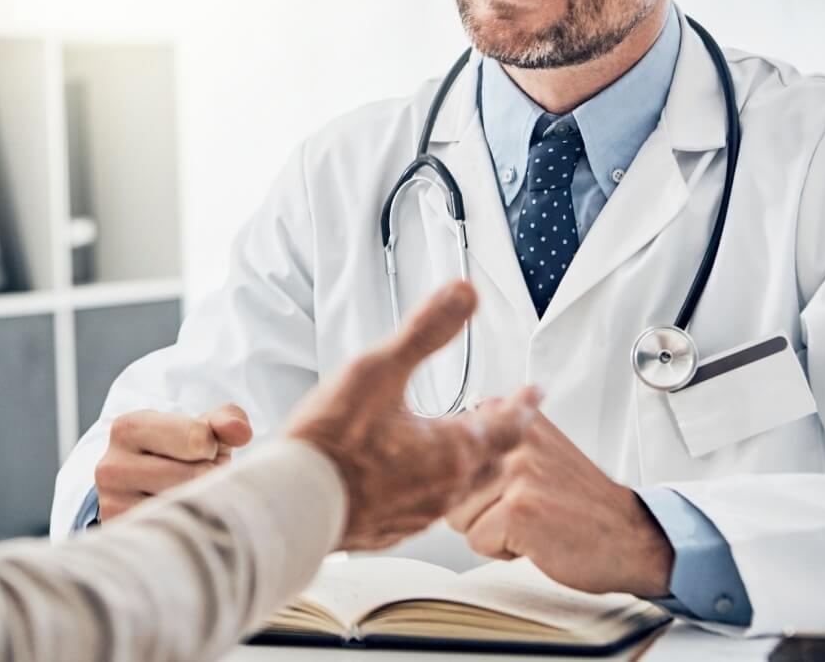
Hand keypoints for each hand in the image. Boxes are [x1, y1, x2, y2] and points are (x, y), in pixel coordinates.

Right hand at [94, 403, 254, 521]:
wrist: (146, 496)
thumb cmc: (182, 458)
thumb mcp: (203, 432)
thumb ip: (226, 421)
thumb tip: (240, 431)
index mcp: (129, 428)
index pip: (197, 438)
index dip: (213, 449)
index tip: (203, 453)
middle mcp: (112, 467)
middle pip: (195, 476)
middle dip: (210, 479)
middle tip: (198, 481)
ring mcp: (113, 506)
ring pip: (186, 508)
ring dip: (204, 506)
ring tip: (192, 499)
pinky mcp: (124, 538)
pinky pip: (176, 536)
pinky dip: (191, 531)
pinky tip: (184, 523)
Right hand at [285, 281, 542, 551]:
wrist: (289, 505)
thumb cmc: (329, 443)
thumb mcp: (377, 370)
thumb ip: (425, 330)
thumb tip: (463, 293)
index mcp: (451, 451)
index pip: (509, 426)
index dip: (525, 404)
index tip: (535, 391)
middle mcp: (443, 489)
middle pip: (493, 462)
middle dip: (502, 435)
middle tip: (504, 416)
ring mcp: (417, 515)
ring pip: (462, 489)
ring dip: (470, 463)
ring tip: (463, 445)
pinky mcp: (390, 530)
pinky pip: (428, 508)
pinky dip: (435, 486)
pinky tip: (414, 479)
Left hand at [445, 412, 672, 596]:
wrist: (631, 537)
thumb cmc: (581, 502)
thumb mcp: (539, 449)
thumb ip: (495, 436)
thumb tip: (444, 436)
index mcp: (515, 419)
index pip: (450, 452)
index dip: (473, 481)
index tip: (506, 485)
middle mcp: (514, 438)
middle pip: (449, 487)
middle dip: (478, 508)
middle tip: (525, 508)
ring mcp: (516, 473)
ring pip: (458, 516)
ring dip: (489, 529)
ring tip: (530, 521)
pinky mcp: (517, 510)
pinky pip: (477, 541)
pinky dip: (503, 551)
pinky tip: (537, 539)